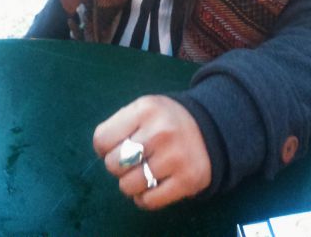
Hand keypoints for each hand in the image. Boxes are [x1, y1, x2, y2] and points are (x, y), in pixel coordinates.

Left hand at [93, 95, 211, 209]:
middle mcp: (161, 132)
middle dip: (118, 164)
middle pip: (113, 164)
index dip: (105, 146)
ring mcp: (175, 157)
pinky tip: (153, 184)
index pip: (102, 139)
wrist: (209, 128)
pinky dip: (144, 198)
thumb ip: (119, 125)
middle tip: (133, 158)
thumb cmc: (165, 120)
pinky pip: (148, 201)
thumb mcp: (144, 109)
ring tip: (144, 171)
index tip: (118, 144)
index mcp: (146, 109)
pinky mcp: (187, 180)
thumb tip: (101, 151)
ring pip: (128, 186)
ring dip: (131, 183)